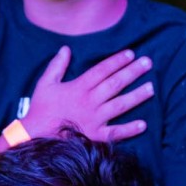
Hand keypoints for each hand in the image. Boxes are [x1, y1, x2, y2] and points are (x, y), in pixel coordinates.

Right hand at [22, 46, 153, 142]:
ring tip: (151, 87)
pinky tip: (143, 124)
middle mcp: (89, 102)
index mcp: (78, 87)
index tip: (131, 53)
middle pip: (115, 84)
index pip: (102, 70)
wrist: (34, 137)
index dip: (117, 61)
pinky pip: (115, 133)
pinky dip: (129, 130)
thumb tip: (66, 48)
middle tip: (148, 63)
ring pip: (119, 105)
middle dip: (132, 72)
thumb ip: (57, 65)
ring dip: (136, 96)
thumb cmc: (40, 110)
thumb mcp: (45, 83)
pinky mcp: (95, 137)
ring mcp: (93, 120)